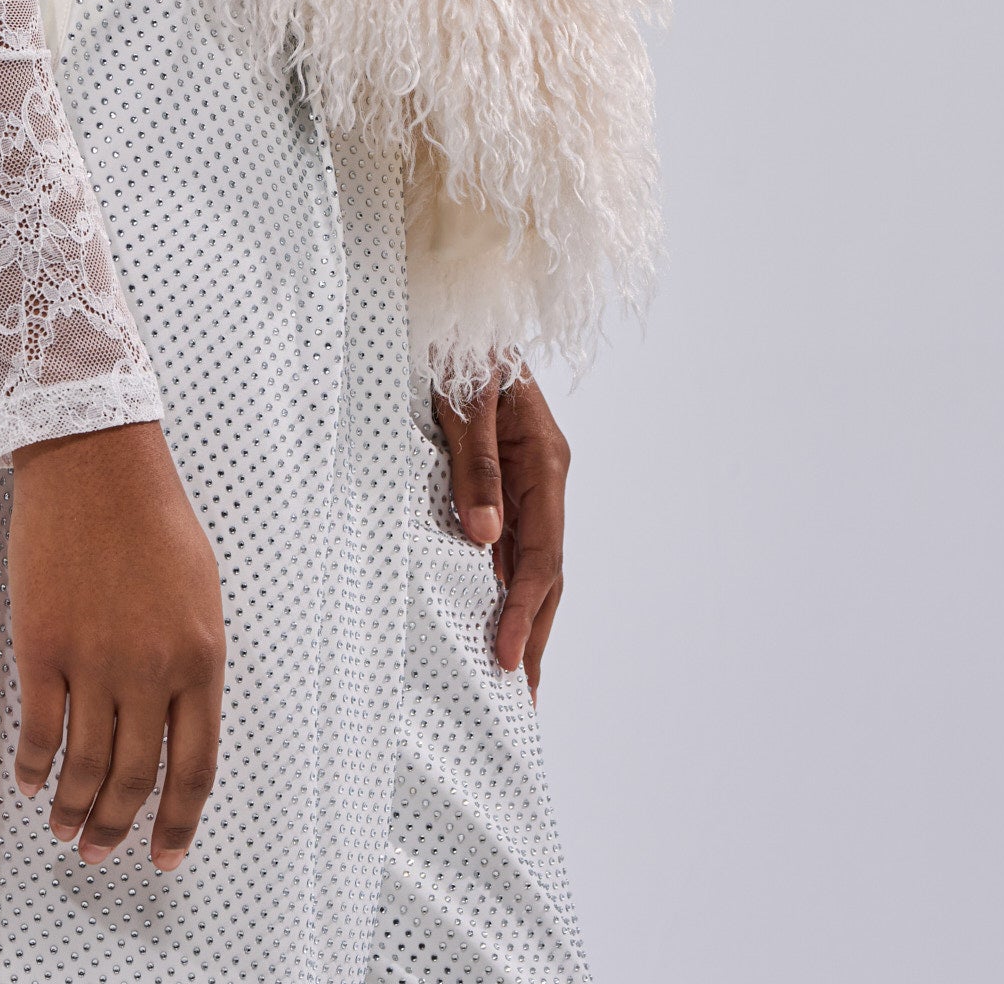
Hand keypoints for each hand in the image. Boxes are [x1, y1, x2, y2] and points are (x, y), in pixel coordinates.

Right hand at [7, 419, 225, 867]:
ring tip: (63, 827)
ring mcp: (95, 660)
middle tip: (100, 850)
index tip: (164, 853)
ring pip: (84, 765)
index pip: (196, 766)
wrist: (96, 459)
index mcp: (201, 657)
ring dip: (72, 808)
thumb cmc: (151, 514)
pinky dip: (32, 765)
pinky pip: (38, 728)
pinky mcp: (43, 645)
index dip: (178, 822)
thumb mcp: (201, 592)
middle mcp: (151, 669)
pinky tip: (29, 780)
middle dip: (117, 827)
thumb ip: (193, 662)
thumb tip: (177, 724)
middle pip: (136, 777)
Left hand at [431, 371, 569, 697]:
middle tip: (525, 700)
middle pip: (547, 570)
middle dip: (537, 635)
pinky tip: (492, 612)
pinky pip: (508, 539)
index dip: (525, 611)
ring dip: (524, 616)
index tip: (508, 660)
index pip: (541, 556)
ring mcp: (526, 477)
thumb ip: (476, 465)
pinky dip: (503, 582)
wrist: (456, 304)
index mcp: (544, 460)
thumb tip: (483, 537)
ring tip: (515, 674)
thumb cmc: (459, 342)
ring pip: (531, 560)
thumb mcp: (464, 401)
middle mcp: (543, 475)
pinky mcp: (503, 474)